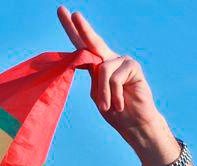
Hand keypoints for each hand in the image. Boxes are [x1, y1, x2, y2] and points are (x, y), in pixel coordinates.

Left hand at [58, 6, 157, 134]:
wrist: (134, 124)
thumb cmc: (114, 111)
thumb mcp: (97, 94)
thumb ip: (92, 76)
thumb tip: (87, 60)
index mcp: (96, 65)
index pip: (81, 45)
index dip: (72, 28)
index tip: (62, 11)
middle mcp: (108, 58)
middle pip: (92, 41)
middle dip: (81, 27)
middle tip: (73, 13)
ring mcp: (121, 60)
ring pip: (102, 70)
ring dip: (104, 93)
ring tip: (110, 106)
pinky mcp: (132, 65)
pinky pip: (114, 78)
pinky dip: (114, 94)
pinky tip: (120, 103)